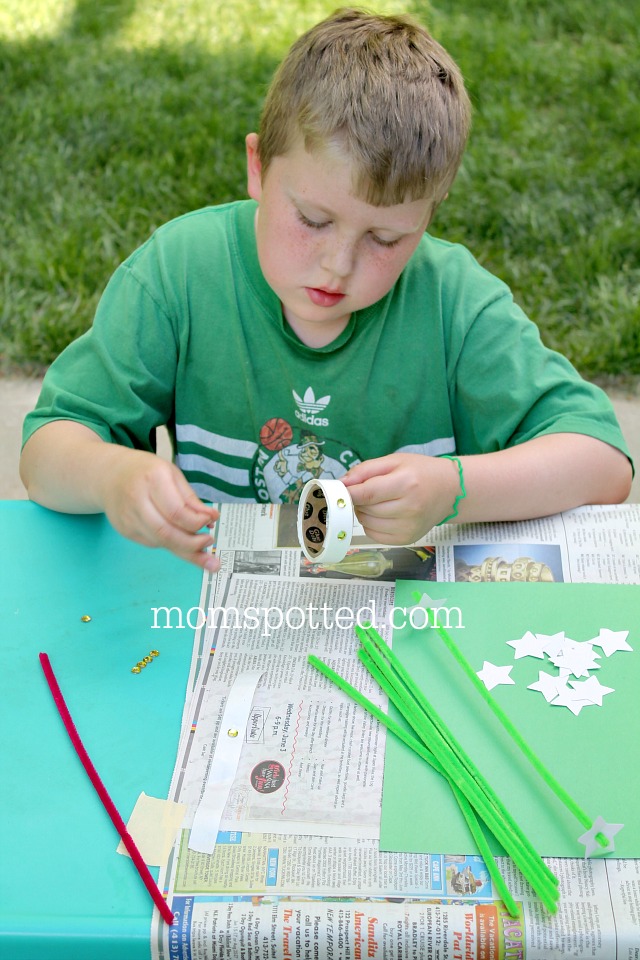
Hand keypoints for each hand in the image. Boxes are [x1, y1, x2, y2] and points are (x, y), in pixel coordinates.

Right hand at [100, 449, 219, 570]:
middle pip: (166, 532)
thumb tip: (211, 518)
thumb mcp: (172, 474)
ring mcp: (128, 518)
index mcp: (152, 479)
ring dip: (184, 550)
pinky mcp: (125, 531)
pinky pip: (153, 543)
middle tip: (209, 542)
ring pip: (160, 542)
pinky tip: (182, 543)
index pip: (176, 511)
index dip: (197, 522)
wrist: (109, 475)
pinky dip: (171, 545)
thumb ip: (190, 499)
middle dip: (192, 543)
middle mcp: (136, 500)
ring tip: (202, 551)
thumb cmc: (146, 471)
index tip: (211, 521)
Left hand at [342, 453, 460, 543]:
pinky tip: (382, 514)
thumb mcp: (394, 461)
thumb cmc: (421, 472)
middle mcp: (409, 508)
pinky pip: (374, 535)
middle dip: (357, 500)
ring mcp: (409, 527)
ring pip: (367, 523)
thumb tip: (341, 484)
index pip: (367, 494)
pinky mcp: (407, 539)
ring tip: (377, 501)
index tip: (339, 490)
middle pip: (365, 509)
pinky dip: (371, 524)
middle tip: (366, 491)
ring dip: (364, 512)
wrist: (450, 490)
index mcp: (406, 484)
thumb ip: (366, 470)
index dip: (348, 493)